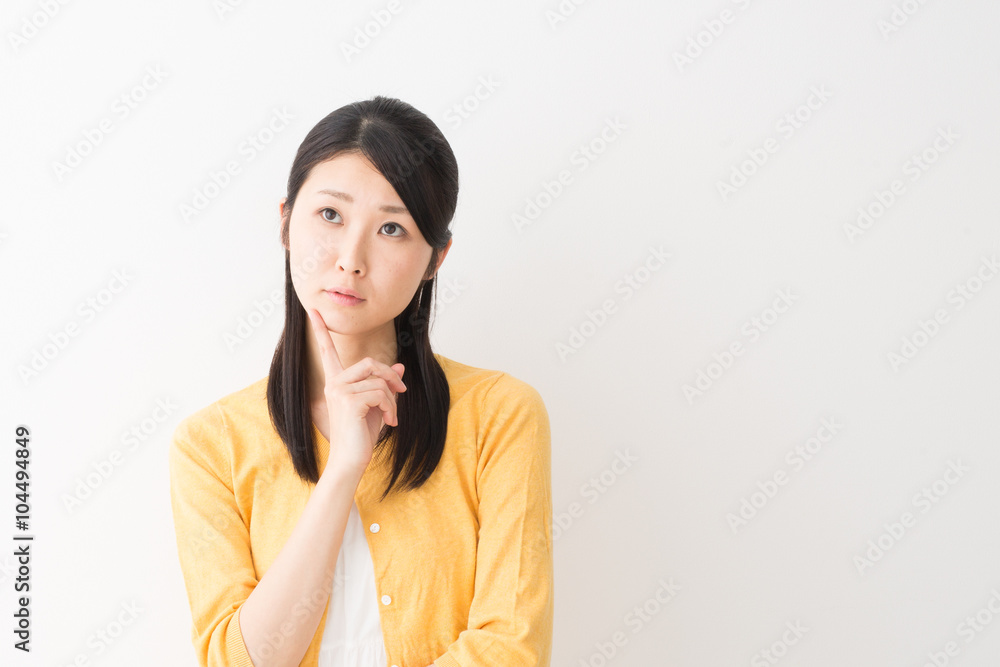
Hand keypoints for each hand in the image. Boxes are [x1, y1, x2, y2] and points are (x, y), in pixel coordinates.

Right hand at [307, 308, 406, 475]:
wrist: (350, 461)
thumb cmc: (360, 436)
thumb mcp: (377, 405)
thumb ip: (384, 384)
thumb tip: (399, 365)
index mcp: (335, 382)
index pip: (327, 351)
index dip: (321, 330)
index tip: (314, 311)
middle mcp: (333, 383)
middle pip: (370, 363)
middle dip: (390, 376)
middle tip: (403, 391)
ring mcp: (339, 390)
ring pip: (378, 380)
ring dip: (393, 398)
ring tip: (392, 417)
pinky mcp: (349, 400)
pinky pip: (381, 393)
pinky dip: (392, 407)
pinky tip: (390, 422)